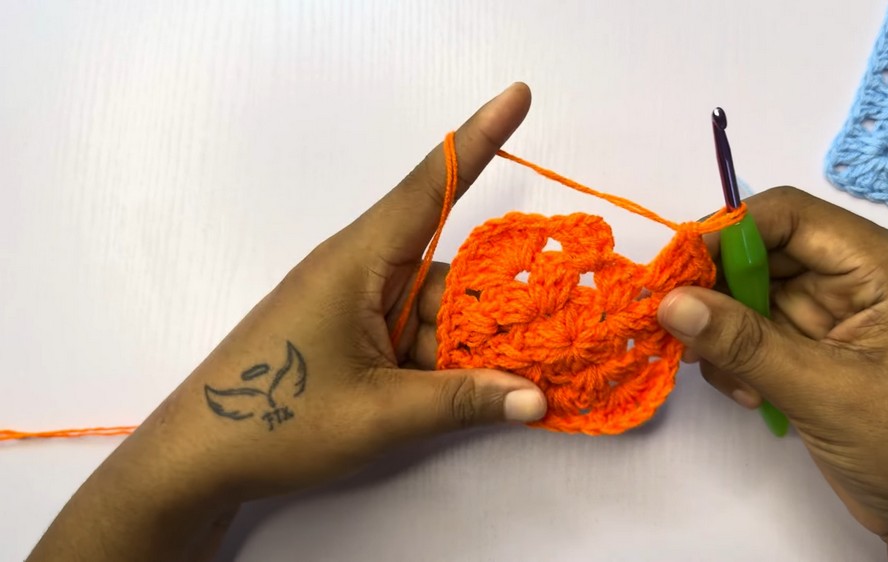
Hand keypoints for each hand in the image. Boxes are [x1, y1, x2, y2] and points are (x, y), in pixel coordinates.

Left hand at [29, 83, 545, 561]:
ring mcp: (356, 305)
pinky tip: (471, 396)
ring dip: (471, 348)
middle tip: (548, 352)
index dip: (478, 140)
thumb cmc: (275, 424)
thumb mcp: (379, 415)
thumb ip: (461, 401)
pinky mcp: (352, 335)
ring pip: (437, 311)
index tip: (519, 94)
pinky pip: (415, 335)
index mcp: (358, 263)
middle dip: (497, 309)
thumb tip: (537, 398)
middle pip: (449, 273)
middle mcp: (361, 272)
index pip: (429, 188)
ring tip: (513, 389)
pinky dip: (445, 363)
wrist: (198, 461)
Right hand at [658, 187, 887, 560]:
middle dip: (716, 291)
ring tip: (726, 377)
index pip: (788, 216)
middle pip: (762, 254)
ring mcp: (833, 317)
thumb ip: (744, 344)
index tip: (675, 271)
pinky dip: (739, 360)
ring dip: (725, 334)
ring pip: (750, 297)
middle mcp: (854, 279)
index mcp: (879, 265)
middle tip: (676, 328)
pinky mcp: (815, 353)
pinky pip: (756, 336)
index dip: (727, 232)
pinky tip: (750, 396)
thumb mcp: (826, 391)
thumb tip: (669, 303)